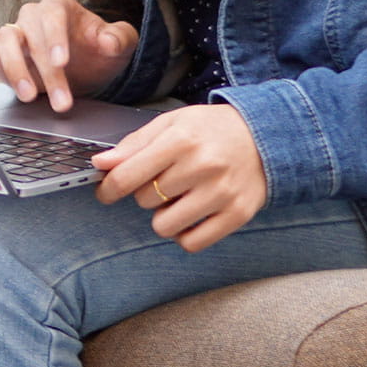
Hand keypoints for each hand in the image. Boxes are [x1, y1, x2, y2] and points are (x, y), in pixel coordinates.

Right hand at [0, 0, 137, 112]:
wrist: (86, 68)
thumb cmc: (100, 52)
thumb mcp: (119, 45)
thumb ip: (120, 38)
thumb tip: (108, 41)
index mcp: (59, 6)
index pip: (52, 15)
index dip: (54, 37)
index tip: (62, 62)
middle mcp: (32, 16)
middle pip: (30, 34)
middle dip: (44, 70)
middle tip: (60, 100)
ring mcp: (13, 34)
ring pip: (3, 39)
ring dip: (14, 69)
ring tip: (27, 95)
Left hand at [93, 103, 269, 250]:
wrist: (266, 136)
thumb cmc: (212, 129)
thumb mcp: (172, 123)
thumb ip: (134, 144)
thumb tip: (101, 165)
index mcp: (182, 139)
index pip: (127, 176)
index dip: (109, 188)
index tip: (107, 192)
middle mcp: (203, 165)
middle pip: (145, 200)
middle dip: (147, 192)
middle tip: (166, 180)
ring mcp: (222, 192)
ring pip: (164, 226)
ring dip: (164, 216)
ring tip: (179, 198)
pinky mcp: (237, 214)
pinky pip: (192, 243)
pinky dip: (184, 234)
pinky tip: (191, 216)